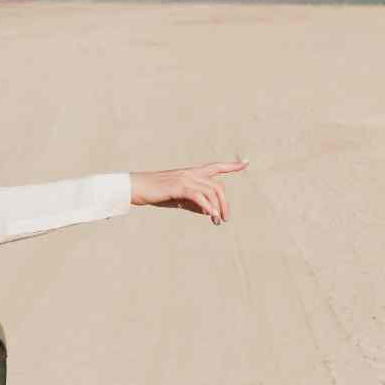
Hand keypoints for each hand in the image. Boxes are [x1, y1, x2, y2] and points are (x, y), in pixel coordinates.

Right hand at [130, 160, 248, 224]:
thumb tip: (210, 212)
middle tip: (225, 219)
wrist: (138, 187)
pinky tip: (210, 214)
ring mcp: (185, 178)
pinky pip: (198, 195)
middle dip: (225, 202)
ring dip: (218, 207)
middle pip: (218, 186)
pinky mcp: (178, 186)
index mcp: (192, 173)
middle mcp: (191, 173)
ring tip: (217, 221)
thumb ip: (195, 203)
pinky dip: (207, 205)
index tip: (246, 163)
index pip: (216, 167)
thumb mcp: (179, 199)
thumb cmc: (157, 193)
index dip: (232, 165)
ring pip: (211, 191)